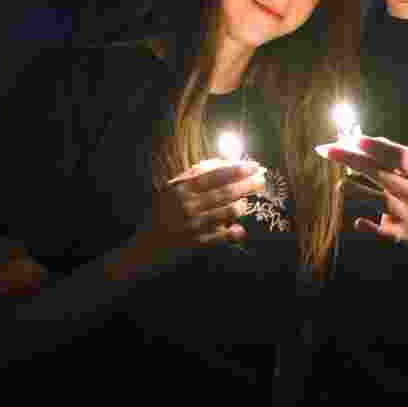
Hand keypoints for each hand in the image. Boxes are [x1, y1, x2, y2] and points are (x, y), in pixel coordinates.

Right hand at [137, 159, 264, 263]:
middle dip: (246, 185)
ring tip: (246, 204)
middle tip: (262, 180)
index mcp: (182, 188)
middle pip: (224, 192)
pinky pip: (221, 237)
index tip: (253, 165)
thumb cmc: (164, 211)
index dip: (236, 169)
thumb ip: (197, 174)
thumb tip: (224, 161)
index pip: (214, 175)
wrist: (145, 246)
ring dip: (241, 206)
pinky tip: (241, 230)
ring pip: (226, 212)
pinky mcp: (196, 244)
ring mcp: (192, 225)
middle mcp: (187, 205)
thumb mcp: (174, 189)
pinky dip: (233, 233)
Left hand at [316, 136, 407, 250]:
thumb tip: (359, 138)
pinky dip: (370, 226)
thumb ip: (388, 153)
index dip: (379, 147)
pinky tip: (357, 222)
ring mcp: (406, 212)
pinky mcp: (400, 233)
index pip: (399, 156)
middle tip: (328, 151)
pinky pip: (383, 231)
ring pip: (382, 201)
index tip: (357, 139)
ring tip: (340, 186)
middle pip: (382, 174)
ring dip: (359, 192)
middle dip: (353, 160)